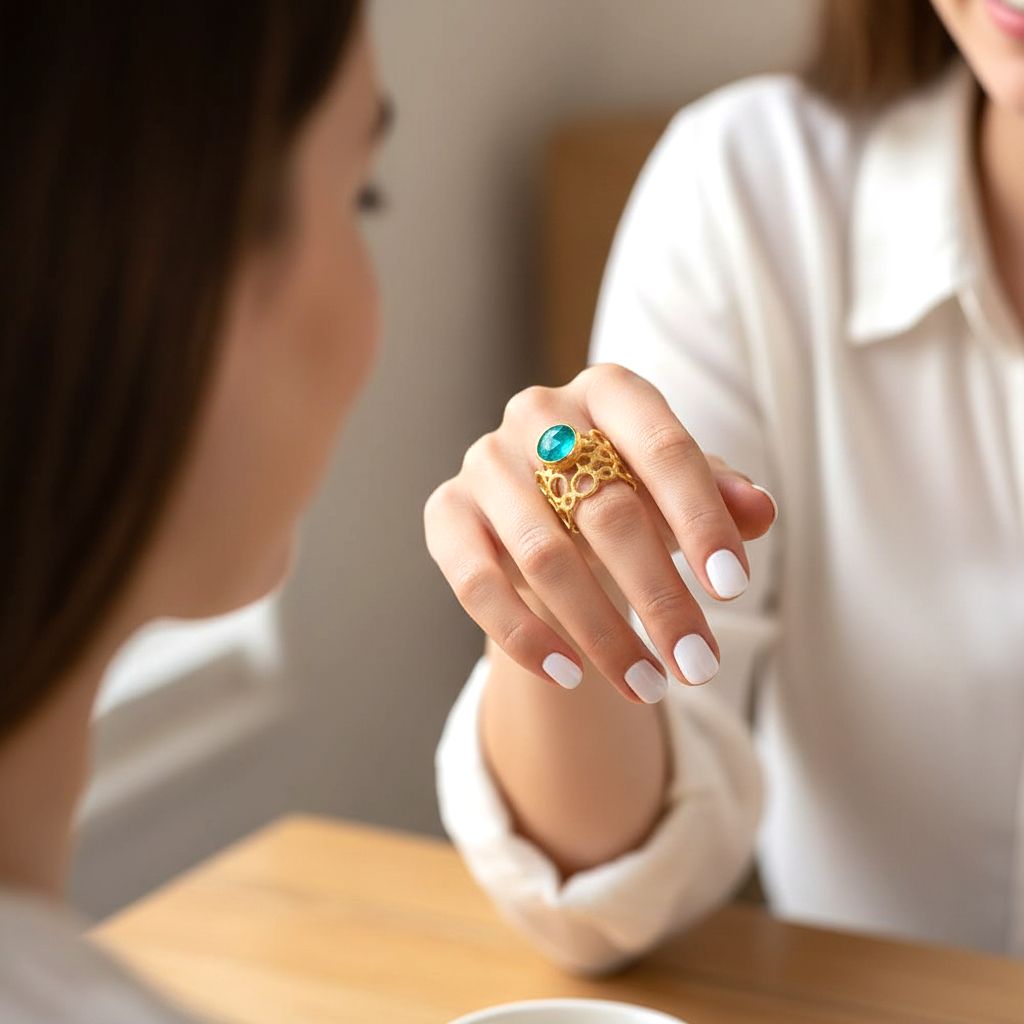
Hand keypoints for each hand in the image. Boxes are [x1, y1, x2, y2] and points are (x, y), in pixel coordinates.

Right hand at [424, 363, 776, 703]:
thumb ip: (719, 496)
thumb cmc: (626, 488)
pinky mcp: (446, 510)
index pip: (664, 449)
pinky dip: (523, 635)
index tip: (733, 590)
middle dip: (660, 597)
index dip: (701, 520)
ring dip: (600, 632)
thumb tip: (759, 513)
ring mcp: (485, 460)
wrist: (545, 502)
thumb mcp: (678, 488)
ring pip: (544, 556)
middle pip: (606, 510)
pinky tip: (569, 675)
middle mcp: (539, 413)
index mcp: (609, 391)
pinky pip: (476, 582)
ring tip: (648, 687)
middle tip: (699, 665)